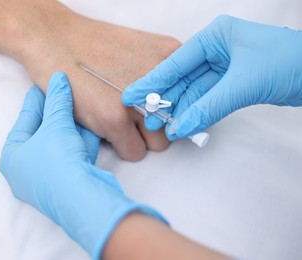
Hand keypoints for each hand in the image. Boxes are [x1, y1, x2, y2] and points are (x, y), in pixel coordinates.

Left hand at [0, 72, 166, 258]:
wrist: (82, 200)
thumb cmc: (58, 161)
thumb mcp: (56, 125)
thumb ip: (57, 100)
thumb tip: (58, 78)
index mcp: (12, 157)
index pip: (25, 119)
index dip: (37, 98)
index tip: (46, 82)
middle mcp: (26, 170)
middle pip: (44, 132)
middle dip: (58, 112)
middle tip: (65, 90)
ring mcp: (47, 180)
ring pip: (61, 144)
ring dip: (73, 126)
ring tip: (81, 104)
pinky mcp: (68, 185)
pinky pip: (72, 156)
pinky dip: (81, 141)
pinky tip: (92, 127)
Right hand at [13, 2, 180, 159]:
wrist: (53, 38)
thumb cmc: (93, 45)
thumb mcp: (140, 48)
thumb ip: (162, 74)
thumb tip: (173, 107)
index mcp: (173, 58)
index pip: (192, 102)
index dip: (172, 111)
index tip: (157, 113)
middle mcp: (163, 79)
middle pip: (177, 125)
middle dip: (155, 126)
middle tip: (131, 116)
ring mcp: (140, 101)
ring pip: (159, 144)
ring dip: (139, 138)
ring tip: (116, 121)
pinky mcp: (115, 119)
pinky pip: (134, 152)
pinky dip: (120, 146)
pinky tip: (103, 126)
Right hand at [122, 15, 301, 139]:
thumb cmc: (289, 62)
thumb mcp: (244, 82)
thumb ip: (210, 106)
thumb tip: (182, 127)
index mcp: (216, 37)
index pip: (176, 62)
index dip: (153, 81)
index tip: (132, 94)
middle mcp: (217, 50)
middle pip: (183, 78)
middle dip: (166, 99)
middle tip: (148, 117)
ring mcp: (225, 68)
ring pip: (195, 92)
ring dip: (181, 109)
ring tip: (164, 127)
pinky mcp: (234, 85)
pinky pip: (209, 100)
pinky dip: (198, 112)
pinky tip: (185, 124)